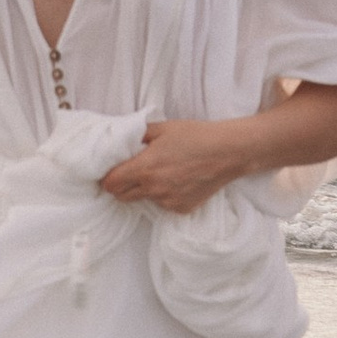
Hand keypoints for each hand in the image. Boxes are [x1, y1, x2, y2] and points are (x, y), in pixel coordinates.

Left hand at [97, 119, 252, 216]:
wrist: (229, 152)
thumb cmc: (196, 136)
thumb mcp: (161, 128)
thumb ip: (136, 136)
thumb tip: (118, 141)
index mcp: (144, 168)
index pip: (110, 184)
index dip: (107, 177)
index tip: (111, 170)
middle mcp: (154, 189)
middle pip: (122, 196)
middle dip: (121, 185)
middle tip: (131, 171)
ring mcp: (168, 202)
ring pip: (143, 200)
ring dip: (144, 190)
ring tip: (161, 172)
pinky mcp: (182, 209)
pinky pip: (163, 205)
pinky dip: (164, 195)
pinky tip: (177, 180)